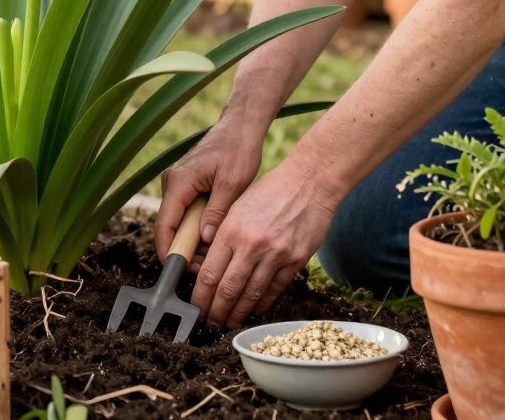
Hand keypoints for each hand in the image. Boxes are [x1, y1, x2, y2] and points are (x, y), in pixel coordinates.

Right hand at [155, 123, 263, 261]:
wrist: (240, 126)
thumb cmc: (238, 149)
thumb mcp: (232, 184)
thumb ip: (217, 213)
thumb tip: (206, 241)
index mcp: (179, 182)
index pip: (164, 225)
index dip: (170, 251)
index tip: (182, 270)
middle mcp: (172, 183)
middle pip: (169, 226)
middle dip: (185, 248)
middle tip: (208, 265)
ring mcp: (177, 184)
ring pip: (178, 221)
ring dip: (193, 239)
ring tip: (215, 252)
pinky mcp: (186, 185)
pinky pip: (186, 213)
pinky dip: (197, 227)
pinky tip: (215, 235)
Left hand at [191, 163, 339, 327]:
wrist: (309, 181)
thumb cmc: (270, 190)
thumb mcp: (237, 207)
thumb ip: (223, 236)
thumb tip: (209, 266)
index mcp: (231, 231)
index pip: (208, 275)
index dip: (200, 297)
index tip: (196, 307)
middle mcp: (251, 246)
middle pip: (227, 290)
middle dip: (215, 312)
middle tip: (210, 322)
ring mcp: (275, 255)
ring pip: (251, 294)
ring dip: (238, 313)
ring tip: (229, 322)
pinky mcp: (295, 260)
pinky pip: (275, 289)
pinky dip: (262, 302)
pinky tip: (254, 309)